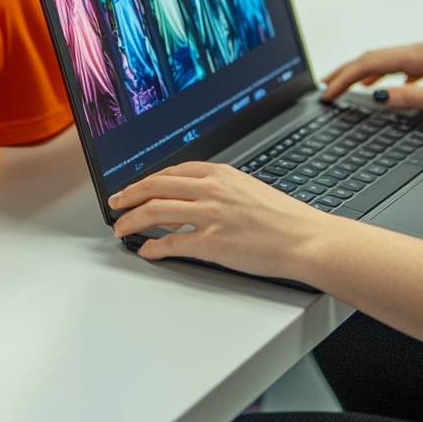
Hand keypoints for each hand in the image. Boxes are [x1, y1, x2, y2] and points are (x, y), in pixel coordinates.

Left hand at [109, 161, 332, 278]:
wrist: (307, 238)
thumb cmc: (284, 219)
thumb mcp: (249, 189)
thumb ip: (220, 189)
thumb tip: (194, 197)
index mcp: (220, 173)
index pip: (172, 170)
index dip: (147, 179)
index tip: (135, 186)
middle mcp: (211, 189)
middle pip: (156, 186)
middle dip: (129, 195)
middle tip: (115, 203)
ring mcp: (210, 215)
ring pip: (156, 211)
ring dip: (132, 220)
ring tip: (121, 227)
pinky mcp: (213, 242)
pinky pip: (172, 242)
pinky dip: (153, 247)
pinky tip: (147, 251)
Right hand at [322, 41, 422, 118]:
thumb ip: (410, 98)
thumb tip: (375, 96)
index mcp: (422, 55)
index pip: (370, 62)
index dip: (344, 77)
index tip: (327, 92)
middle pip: (374, 56)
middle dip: (346, 70)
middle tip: (325, 85)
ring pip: (387, 59)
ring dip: (363, 71)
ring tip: (345, 84)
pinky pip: (402, 65)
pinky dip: (384, 74)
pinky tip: (385, 87)